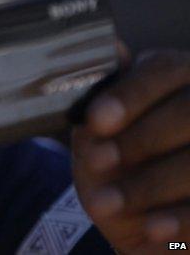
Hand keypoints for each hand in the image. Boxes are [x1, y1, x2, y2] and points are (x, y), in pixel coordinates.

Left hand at [73, 49, 189, 253]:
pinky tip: (153, 229)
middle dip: (138, 140)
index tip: (95, 121)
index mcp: (180, 79)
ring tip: (107, 203)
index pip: (165, 70)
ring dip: (150, 184)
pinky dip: (181, 218)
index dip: (131, 95)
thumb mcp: (99, 137)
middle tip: (98, 163)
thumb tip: (112, 48)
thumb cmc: (119, 168)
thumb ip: (101, 97)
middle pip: (188, 111)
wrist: (142, 225)